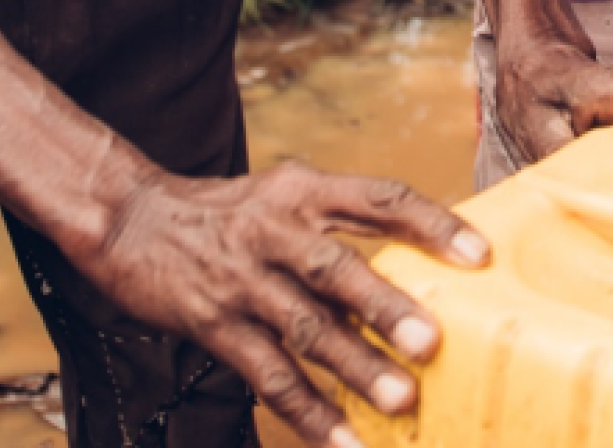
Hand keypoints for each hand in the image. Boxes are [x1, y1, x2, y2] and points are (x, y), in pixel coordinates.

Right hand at [73, 160, 485, 446]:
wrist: (132, 221)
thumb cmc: (232, 213)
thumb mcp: (288, 193)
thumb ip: (346, 221)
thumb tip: (424, 263)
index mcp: (305, 190)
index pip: (380, 198)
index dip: (433, 224)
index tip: (480, 254)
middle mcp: (276, 231)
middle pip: (337, 269)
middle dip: (386, 308)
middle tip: (433, 342)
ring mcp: (243, 282)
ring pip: (304, 329)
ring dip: (354, 369)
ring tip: (399, 400)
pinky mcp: (214, 326)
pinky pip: (267, 376)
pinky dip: (306, 413)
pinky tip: (340, 442)